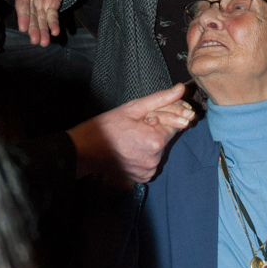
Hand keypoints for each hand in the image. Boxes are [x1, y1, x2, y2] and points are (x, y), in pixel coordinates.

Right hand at [9, 0, 66, 44]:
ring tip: (44, 43)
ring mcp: (41, 2)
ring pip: (40, 19)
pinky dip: (53, 24)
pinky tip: (55, 33)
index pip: (22, 3)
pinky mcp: (52, 4)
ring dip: (42, 31)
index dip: (22, 15)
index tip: (23, 27)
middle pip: (30, 16)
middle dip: (33, 28)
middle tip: (36, 41)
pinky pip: (52, 16)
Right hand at [68, 84, 195, 186]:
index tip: (156, 112)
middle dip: (159, 128)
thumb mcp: (134, 108)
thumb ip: (161, 99)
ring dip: (152, 142)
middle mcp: (155, 159)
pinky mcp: (143, 178)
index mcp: (156, 140)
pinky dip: (146, 155)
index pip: (178, 123)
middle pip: (168, 137)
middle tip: (139, 124)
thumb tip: (181, 89)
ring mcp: (149, 170)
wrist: (85, 150)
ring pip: (159, 150)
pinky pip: (151, 162)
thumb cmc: (107, 126)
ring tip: (133, 137)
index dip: (170, 114)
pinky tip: (132, 148)